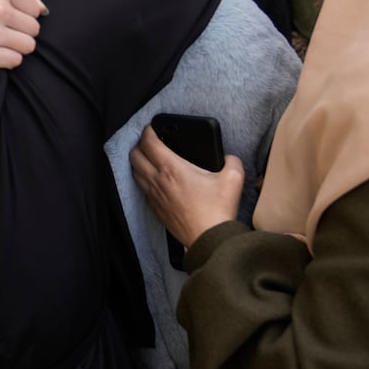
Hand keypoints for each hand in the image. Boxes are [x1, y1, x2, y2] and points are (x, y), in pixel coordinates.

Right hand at [0, 0, 45, 68]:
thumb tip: (44, 9)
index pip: (36, 9)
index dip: (23, 15)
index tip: (8, 16)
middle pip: (34, 29)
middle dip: (21, 31)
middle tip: (2, 30)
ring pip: (28, 46)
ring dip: (16, 46)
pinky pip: (15, 61)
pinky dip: (7, 59)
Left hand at [131, 127, 242, 248]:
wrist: (209, 240)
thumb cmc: (218, 211)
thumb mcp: (234, 178)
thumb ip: (232, 161)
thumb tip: (228, 158)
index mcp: (172, 169)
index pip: (149, 143)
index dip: (148, 131)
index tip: (152, 128)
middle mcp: (158, 181)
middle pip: (135, 156)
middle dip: (139, 144)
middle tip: (149, 141)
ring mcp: (154, 196)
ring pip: (135, 172)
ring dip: (138, 162)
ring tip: (148, 158)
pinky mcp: (156, 209)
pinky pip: (142, 189)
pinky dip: (143, 179)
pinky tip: (154, 180)